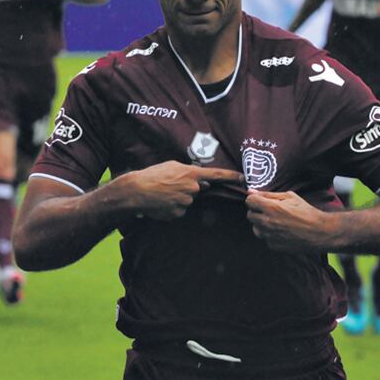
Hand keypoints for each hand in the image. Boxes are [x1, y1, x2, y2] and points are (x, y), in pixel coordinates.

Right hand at [127, 161, 243, 220]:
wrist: (136, 191)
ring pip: (188, 201)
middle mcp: (192, 188)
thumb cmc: (153, 175)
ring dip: (178, 198)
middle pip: (198, 190)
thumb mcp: (172, 166)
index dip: (231, 177)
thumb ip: (189, 171)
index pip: (217, 175)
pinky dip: (172, 207)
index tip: (243, 178)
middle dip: (188, 188)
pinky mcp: (179, 213)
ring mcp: (186, 202)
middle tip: (171, 185)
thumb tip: (201, 180)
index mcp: (192, 174)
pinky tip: (162, 202)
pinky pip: (180, 210)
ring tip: (163, 193)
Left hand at [245, 189, 333, 251]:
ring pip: (255, 228)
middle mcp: (267, 222)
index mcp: (271, 207)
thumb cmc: (306, 212)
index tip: (261, 200)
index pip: (249, 201)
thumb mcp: (290, 197)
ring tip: (275, 222)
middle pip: (249, 215)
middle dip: (257, 211)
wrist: (319, 232)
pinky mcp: (273, 246)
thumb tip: (251, 191)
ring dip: (261, 224)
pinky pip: (265, 238)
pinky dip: (270, 235)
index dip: (254, 199)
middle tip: (269, 210)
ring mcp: (269, 236)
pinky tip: (281, 231)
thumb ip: (269, 194)